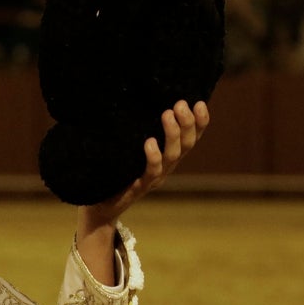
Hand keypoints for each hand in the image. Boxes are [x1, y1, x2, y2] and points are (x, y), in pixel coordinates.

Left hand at [93, 100, 209, 222]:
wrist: (103, 206)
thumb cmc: (117, 171)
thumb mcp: (132, 148)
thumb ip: (140, 130)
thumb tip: (137, 98)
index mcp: (169, 156)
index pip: (192, 137)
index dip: (200, 122)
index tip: (200, 103)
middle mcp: (167, 166)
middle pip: (187, 144)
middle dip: (187, 123)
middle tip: (180, 104)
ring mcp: (155, 178)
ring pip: (172, 155)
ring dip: (172, 134)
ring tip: (167, 114)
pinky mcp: (140, 187)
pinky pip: (151, 172)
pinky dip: (153, 156)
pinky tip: (149, 142)